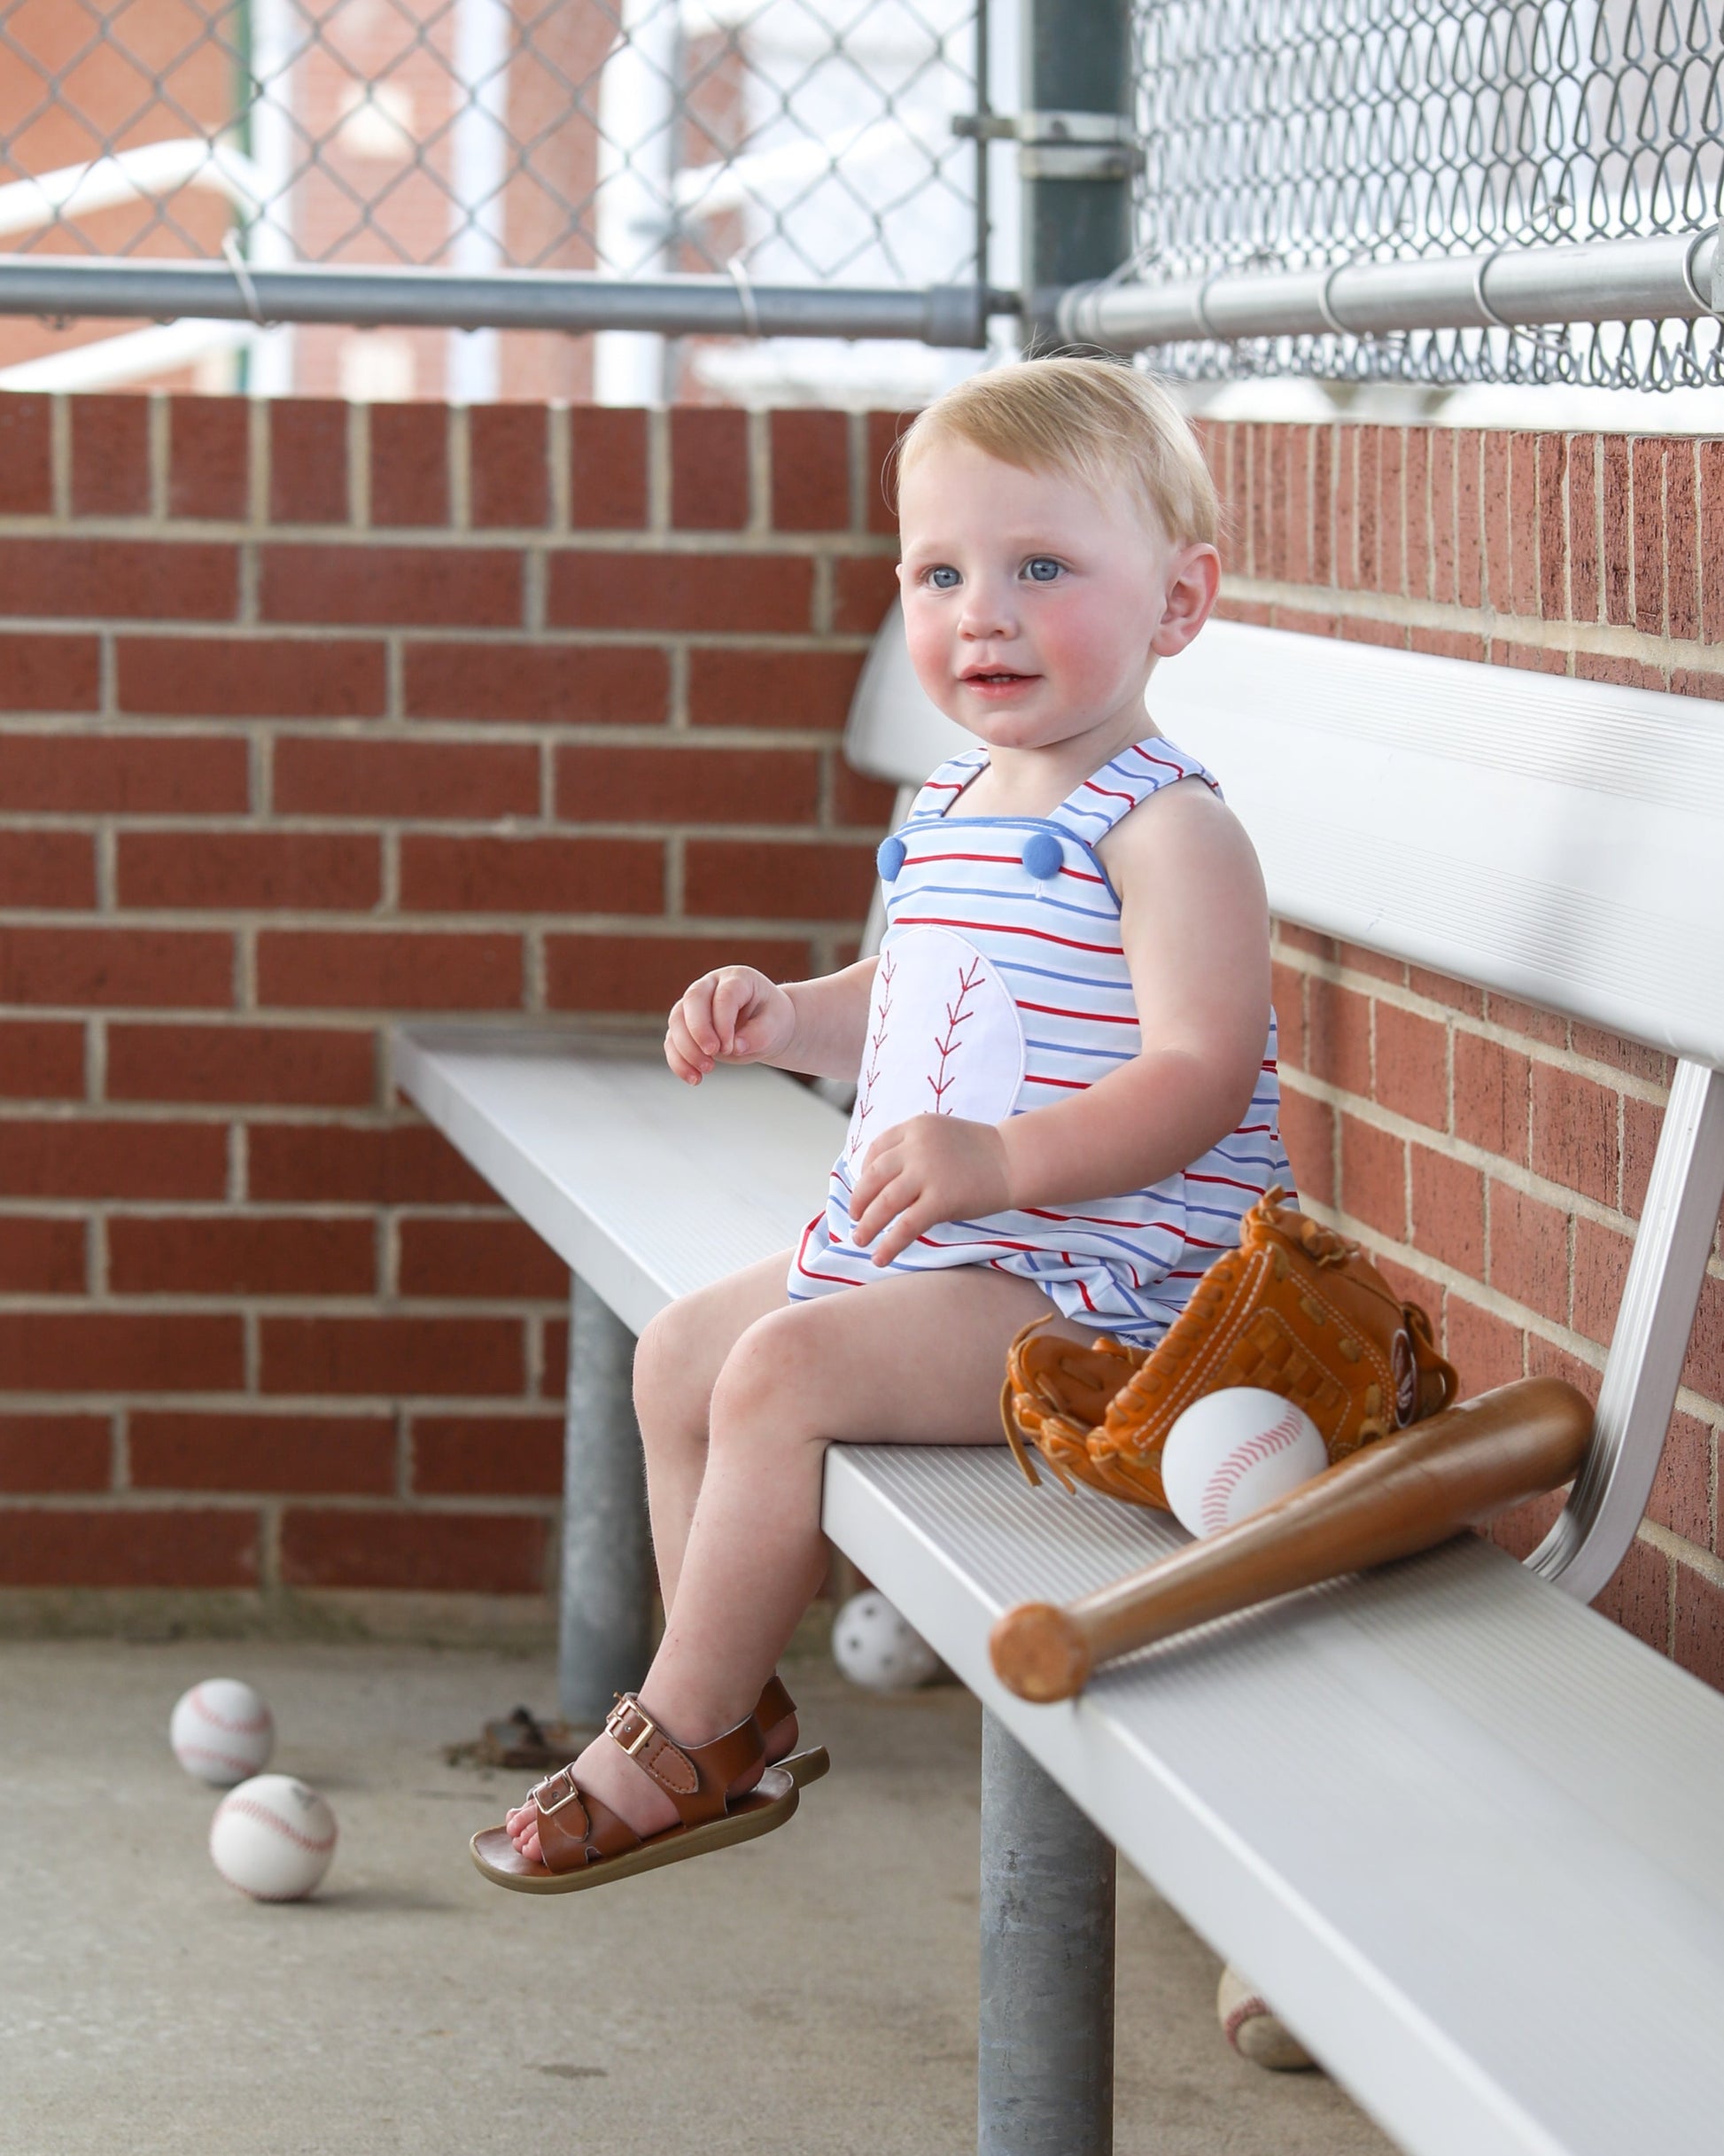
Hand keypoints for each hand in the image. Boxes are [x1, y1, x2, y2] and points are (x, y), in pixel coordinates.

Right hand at [665, 967, 796, 1083]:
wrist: (766, 1027)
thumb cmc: (772, 1020)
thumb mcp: (776, 1025)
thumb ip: (759, 1034)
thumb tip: (735, 1047)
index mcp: (737, 979)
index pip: (724, 995)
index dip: (723, 1021)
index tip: (731, 1047)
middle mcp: (711, 986)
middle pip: (693, 999)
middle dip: (699, 1030)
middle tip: (713, 1054)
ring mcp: (694, 1005)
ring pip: (677, 1020)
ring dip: (687, 1048)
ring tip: (707, 1070)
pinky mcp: (686, 1026)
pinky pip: (673, 1041)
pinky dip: (679, 1061)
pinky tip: (694, 1078)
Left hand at [849, 1114, 1012, 1265]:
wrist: (1015, 1160)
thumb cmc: (981, 1152)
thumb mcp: (941, 1136)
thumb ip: (914, 1150)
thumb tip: (884, 1181)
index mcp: (915, 1127)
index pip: (876, 1150)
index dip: (864, 1173)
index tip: (864, 1190)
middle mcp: (916, 1147)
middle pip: (873, 1177)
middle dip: (859, 1201)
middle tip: (855, 1218)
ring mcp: (927, 1173)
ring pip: (883, 1203)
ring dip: (867, 1225)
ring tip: (859, 1240)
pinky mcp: (940, 1200)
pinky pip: (905, 1226)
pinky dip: (889, 1245)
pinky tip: (880, 1258)